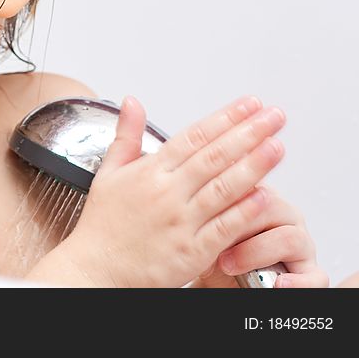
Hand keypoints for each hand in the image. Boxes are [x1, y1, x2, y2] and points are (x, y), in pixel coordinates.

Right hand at [51, 95, 285, 286]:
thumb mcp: (108, 173)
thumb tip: (132, 102)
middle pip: (214, 156)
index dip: (225, 118)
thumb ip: (126, 136)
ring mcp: (181, 222)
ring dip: (254, 166)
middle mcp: (167, 193)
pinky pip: (224, 229)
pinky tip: (266, 196)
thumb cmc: (102, 225)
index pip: (194, 137)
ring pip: (224, 188)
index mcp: (149, 172)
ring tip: (277, 146)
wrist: (94, 270)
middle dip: (248, 133)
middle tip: (274, 116)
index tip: (249, 104)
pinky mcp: (191, 252)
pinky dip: (245, 212)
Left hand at [196, 185, 326, 286]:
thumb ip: (206, 205)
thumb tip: (191, 188)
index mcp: (259, 195)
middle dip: (238, 223)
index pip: (249, 182)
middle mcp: (283, 215)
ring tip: (229, 265)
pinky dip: (297, 283)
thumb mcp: (204, 224)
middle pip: (270, 206)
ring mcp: (299, 242)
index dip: (227, 193)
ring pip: (289, 238)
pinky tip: (276, 284)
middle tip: (211, 240)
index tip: (205, 203)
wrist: (219, 279)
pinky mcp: (309, 271)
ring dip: (255, 253)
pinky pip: (314, 276)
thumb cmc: (212, 248)